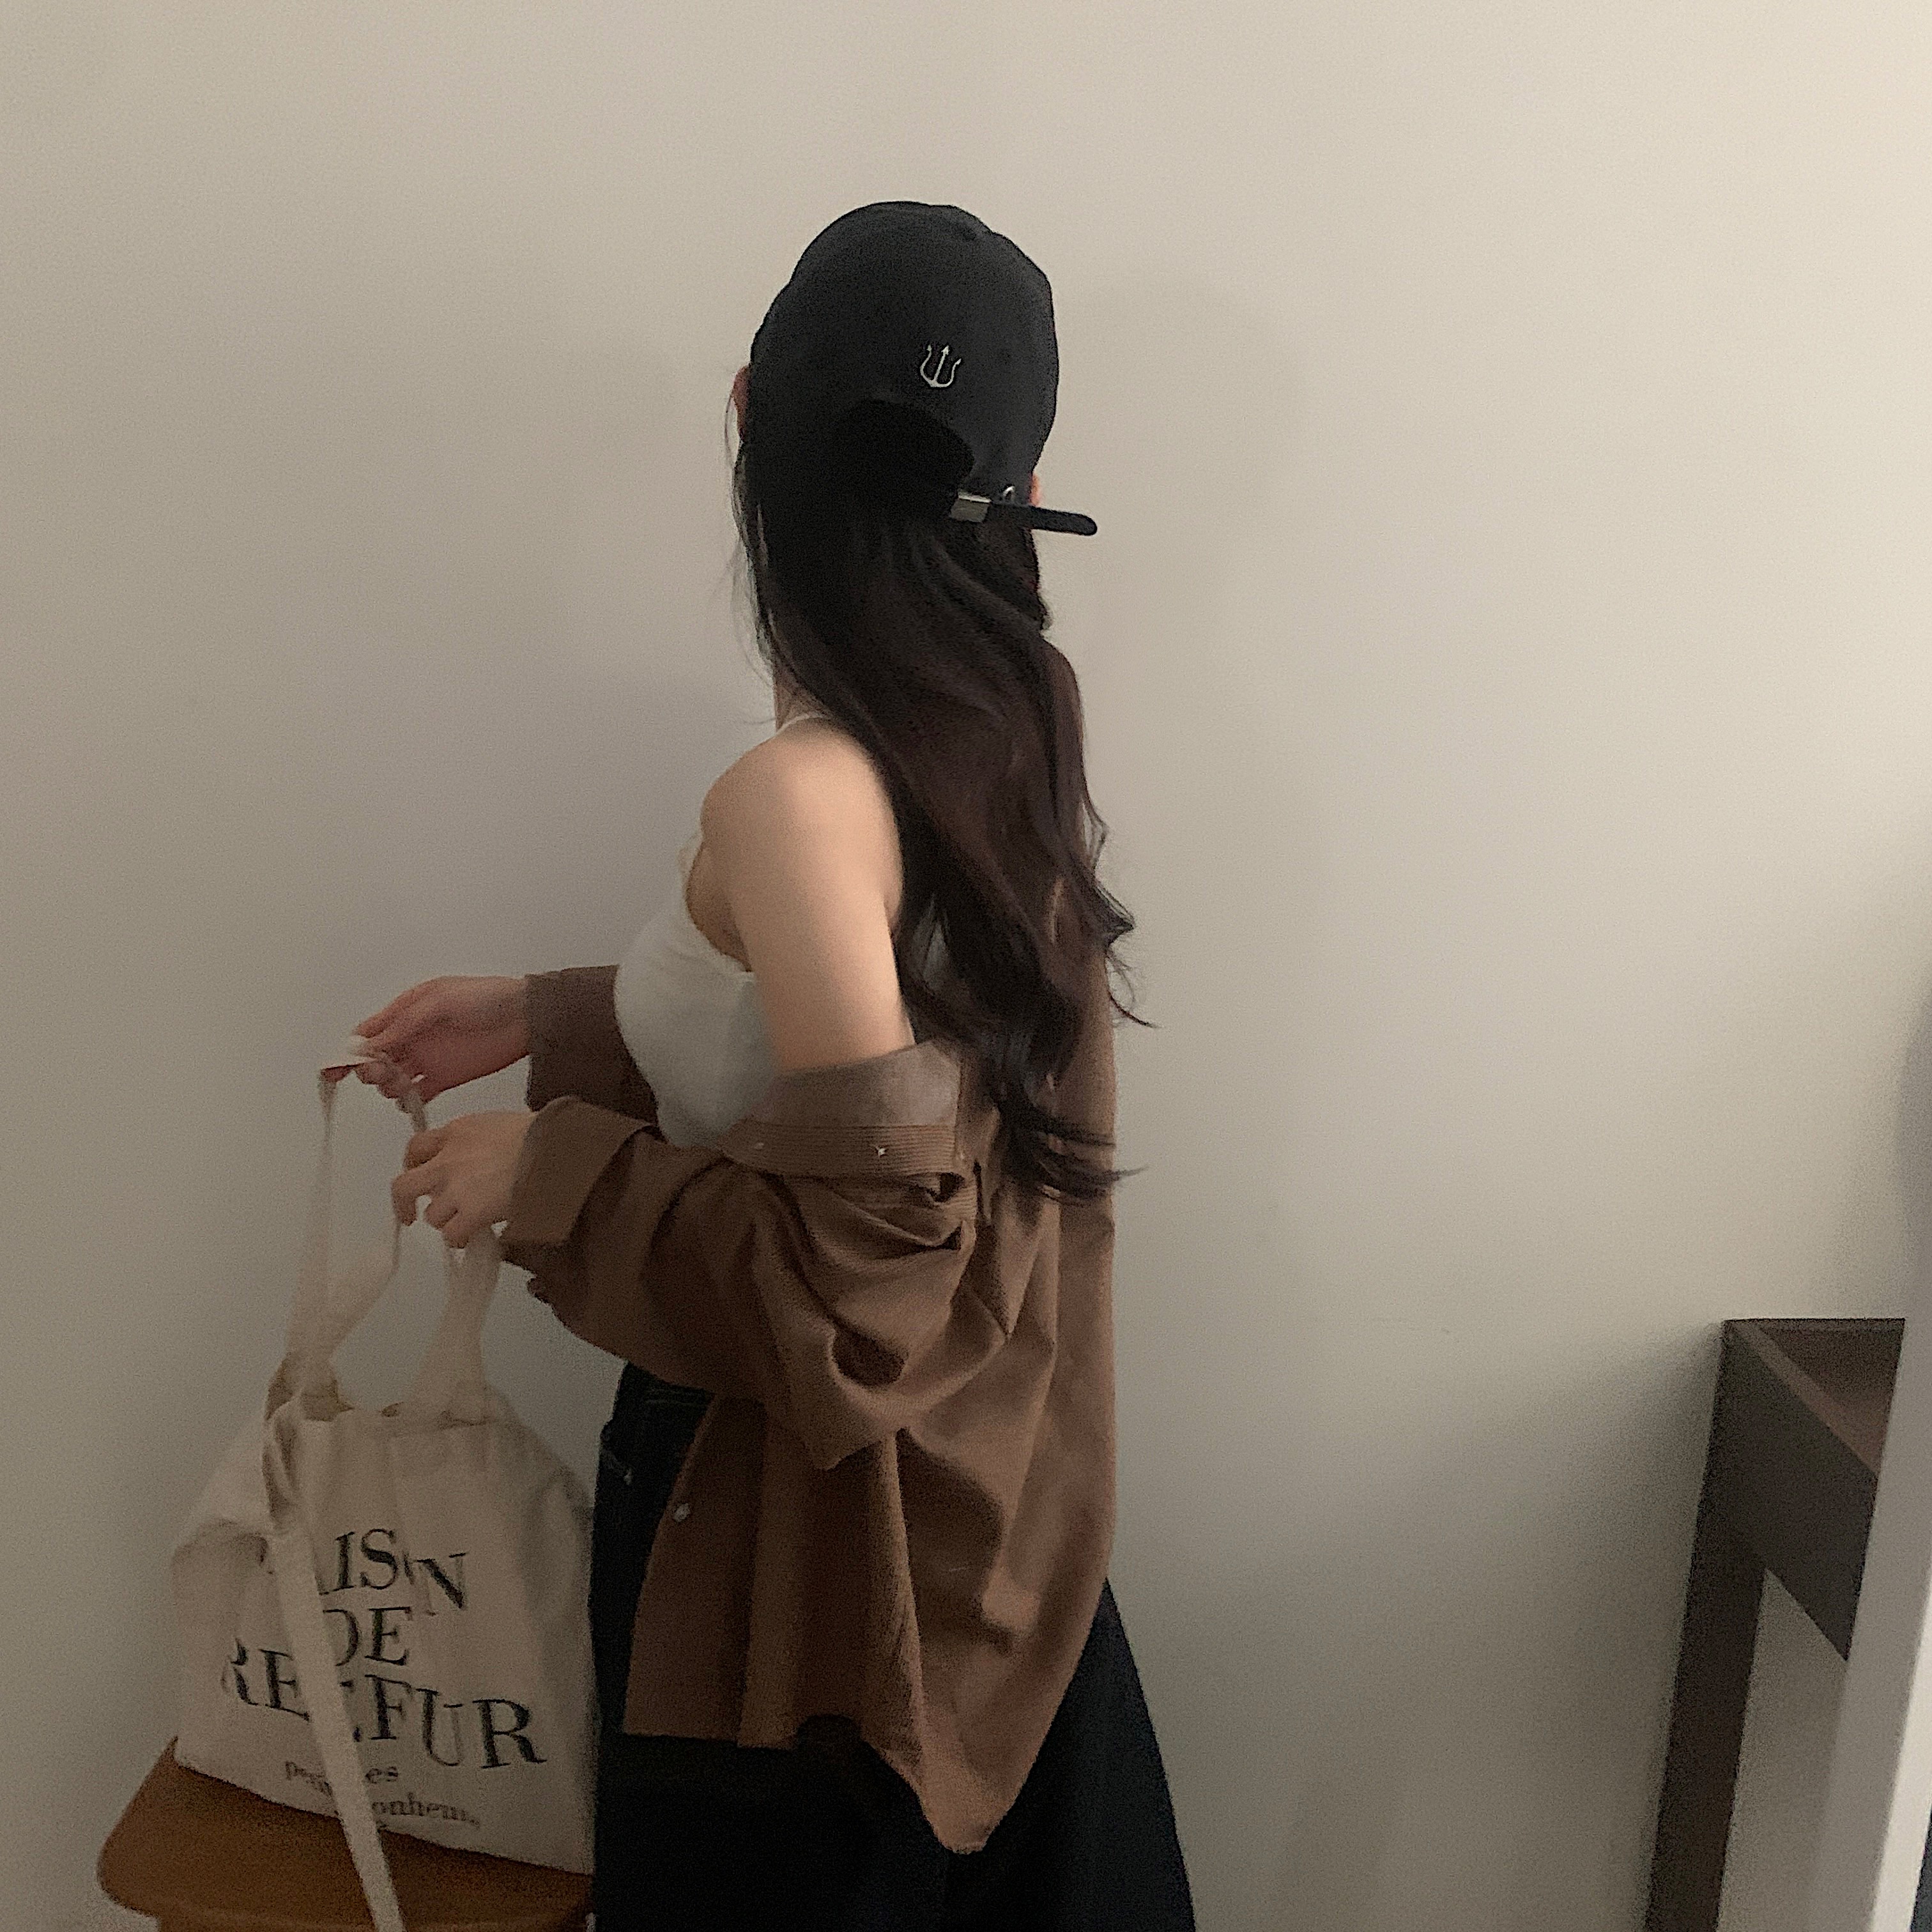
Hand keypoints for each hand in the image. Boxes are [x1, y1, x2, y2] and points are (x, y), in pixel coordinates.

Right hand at [323, 975, 530, 1105]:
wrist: (527, 1017)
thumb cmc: (486, 998)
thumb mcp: (439, 1001)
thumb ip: (403, 1025)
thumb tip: (369, 1044)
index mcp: (405, 1012)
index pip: (367, 1034)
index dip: (349, 1052)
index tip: (335, 1070)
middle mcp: (412, 1037)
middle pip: (374, 1060)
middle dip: (370, 1070)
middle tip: (383, 1072)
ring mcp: (427, 1059)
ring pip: (392, 1080)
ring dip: (389, 1085)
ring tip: (403, 1082)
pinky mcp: (445, 1078)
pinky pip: (416, 1094)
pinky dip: (408, 1100)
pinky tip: (412, 1099)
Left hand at [393, 1109, 536, 1248]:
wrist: (553, 1151)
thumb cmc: (538, 1133)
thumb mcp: (497, 1123)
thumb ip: (474, 1138)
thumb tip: (474, 1153)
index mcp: (456, 1132)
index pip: (417, 1146)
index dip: (413, 1163)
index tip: (417, 1172)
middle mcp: (447, 1160)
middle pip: (405, 1186)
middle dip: (404, 1203)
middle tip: (409, 1214)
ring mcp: (456, 1189)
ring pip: (433, 1215)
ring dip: (446, 1219)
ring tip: (465, 1220)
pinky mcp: (471, 1214)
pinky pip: (452, 1234)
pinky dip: (459, 1238)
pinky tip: (471, 1235)